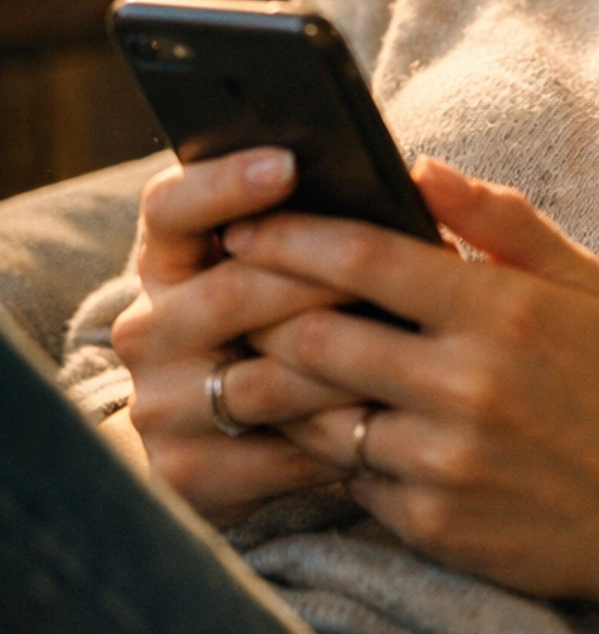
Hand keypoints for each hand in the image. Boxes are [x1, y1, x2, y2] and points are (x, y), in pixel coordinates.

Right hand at [111, 148, 368, 525]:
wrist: (222, 441)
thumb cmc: (278, 323)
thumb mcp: (277, 267)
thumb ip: (319, 221)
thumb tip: (415, 176)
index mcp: (166, 260)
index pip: (170, 206)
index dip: (224, 183)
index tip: (289, 162)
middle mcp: (148, 327)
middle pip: (230, 293)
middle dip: (315, 279)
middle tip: (387, 269)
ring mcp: (160, 402)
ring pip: (260, 379)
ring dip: (337, 364)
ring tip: (405, 345)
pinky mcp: (186, 470)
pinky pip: (274, 451)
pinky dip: (336, 434)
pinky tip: (386, 416)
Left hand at [226, 157, 598, 610]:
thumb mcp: (580, 281)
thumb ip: (500, 218)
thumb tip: (418, 167)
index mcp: (500, 310)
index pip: (365, 260)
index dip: (291, 239)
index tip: (246, 228)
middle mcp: (466, 385)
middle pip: (317, 337)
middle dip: (260, 311)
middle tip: (227, 294)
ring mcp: (444, 461)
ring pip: (317, 414)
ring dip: (278, 387)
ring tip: (253, 363)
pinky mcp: (430, 525)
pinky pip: (350, 477)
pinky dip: (335, 451)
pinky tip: (328, 430)